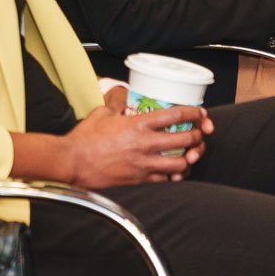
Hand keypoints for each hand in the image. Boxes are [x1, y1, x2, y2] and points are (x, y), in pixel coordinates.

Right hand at [60, 104, 211, 187]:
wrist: (74, 161)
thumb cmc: (86, 138)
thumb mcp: (102, 113)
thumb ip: (117, 104)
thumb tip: (122, 96)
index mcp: (138, 124)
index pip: (175, 116)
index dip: (193, 113)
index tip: (200, 113)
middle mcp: (145, 144)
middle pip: (185, 140)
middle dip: (198, 136)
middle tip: (199, 133)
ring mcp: (145, 164)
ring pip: (181, 163)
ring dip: (190, 158)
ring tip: (190, 153)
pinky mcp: (140, 179)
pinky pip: (166, 179)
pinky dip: (175, 175)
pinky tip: (176, 170)